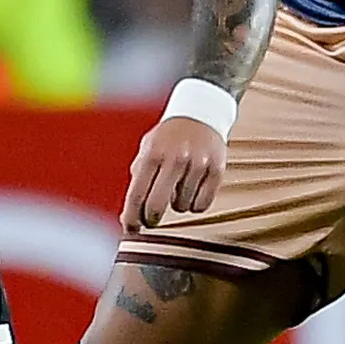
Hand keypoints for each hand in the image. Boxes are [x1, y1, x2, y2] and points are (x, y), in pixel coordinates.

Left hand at [125, 114, 226, 229]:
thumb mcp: (148, 148)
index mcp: (152, 154)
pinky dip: (196, 204)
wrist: (202, 114)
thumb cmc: (170, 137)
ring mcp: (198, 165)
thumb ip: (138, 177)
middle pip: (156, 206)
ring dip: (177, 204)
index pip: (136, 194)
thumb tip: (128, 214)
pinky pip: (202, 205)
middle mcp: (175, 159)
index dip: (131, 217)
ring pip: (181, 207)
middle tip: (150, 219)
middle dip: (150, 219)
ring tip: (179, 186)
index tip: (130, 229)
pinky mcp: (217, 171)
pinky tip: (194, 189)